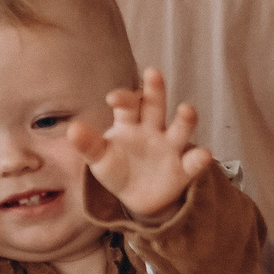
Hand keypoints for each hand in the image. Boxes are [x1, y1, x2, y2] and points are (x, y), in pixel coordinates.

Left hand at [67, 67, 211, 221]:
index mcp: (130, 123)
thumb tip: (71, 129)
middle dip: (156, 90)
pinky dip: (199, 158)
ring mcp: (170, 147)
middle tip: (153, 73)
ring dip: (185, 118)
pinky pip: (193, 162)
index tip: (112, 99)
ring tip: (186, 110)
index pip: (128, 104)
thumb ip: (88, 144)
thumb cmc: (116, 169)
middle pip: (156, 105)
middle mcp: (153, 129)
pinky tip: (202, 154)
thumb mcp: (99, 158)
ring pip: (180, 128)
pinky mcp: (184, 169)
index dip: (123, 98)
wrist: (136, 199)